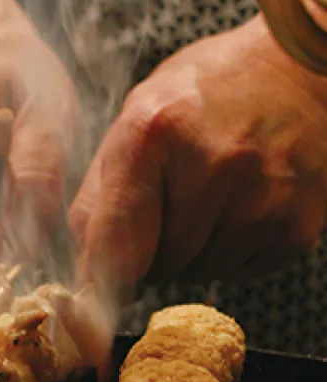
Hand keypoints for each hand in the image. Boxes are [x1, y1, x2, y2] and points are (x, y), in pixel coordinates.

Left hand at [69, 16, 326, 292]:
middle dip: (148, 253)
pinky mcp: (295, 226)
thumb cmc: (203, 94)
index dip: (100, 282)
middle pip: (156, 263)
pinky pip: (238, 273)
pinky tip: (237, 209)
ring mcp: (261, 199)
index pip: (113, 238)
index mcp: (153, 134)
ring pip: (196, 273)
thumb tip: (83, 267)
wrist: (298, 70)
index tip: (93, 311)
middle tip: (165, 210)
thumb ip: (100, 192)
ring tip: (204, 201)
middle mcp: (211, 167)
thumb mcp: (135, 119)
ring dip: (188, 256)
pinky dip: (227, 255)